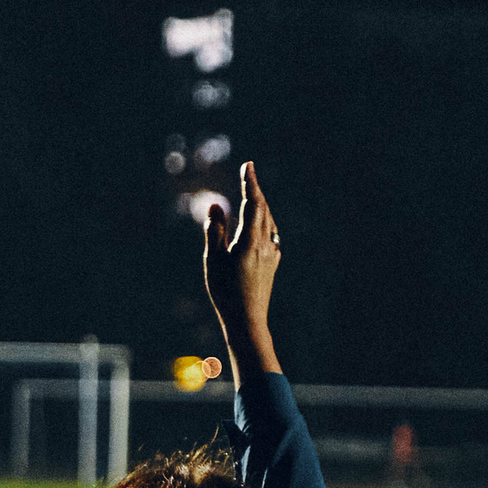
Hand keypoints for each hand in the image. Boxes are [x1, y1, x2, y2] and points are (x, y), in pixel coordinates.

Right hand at [203, 162, 280, 372]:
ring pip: (269, 221)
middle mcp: (265, 245)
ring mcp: (272, 254)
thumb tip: (216, 205)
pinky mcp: (273, 264)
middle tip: (248, 172)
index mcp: (250, 242)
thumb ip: (215, 231)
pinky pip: (272, 234)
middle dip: (255, 190)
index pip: (252, 204)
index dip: (250, 183)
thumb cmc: (225, 292)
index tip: (248, 165)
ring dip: (261, 204)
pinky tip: (264, 223)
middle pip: (263, 209)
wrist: (247, 321)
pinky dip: (266, 221)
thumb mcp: (213, 260)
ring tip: (253, 193)